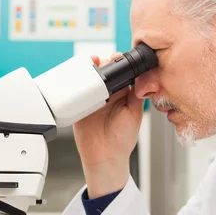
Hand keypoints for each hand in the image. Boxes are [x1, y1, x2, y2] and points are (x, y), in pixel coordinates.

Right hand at [73, 53, 144, 198]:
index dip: (119, 62)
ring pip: (90, 79)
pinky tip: (79, 77)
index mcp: (123, 95)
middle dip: (103, 63)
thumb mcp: (134, 114)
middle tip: (102, 61)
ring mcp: (93, 100)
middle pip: (104, 71)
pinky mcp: (79, 106)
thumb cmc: (122, 140)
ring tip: (92, 65)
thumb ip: (135, 95)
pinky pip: (76, 91)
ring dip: (89, 70)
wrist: (104, 157)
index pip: (121, 72)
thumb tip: (139, 75)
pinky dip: (76, 83)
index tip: (117, 57)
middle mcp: (108, 95)